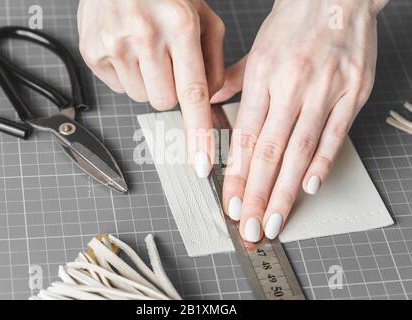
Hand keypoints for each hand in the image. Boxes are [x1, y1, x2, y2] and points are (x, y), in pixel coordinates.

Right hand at [77, 0, 225, 176]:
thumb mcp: (203, 15)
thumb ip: (214, 60)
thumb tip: (210, 99)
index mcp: (180, 25)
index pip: (193, 93)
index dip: (198, 132)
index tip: (201, 162)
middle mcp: (144, 36)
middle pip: (165, 102)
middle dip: (171, 92)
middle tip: (168, 65)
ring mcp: (114, 45)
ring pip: (141, 98)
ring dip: (149, 83)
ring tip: (147, 52)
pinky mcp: (92, 52)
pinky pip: (118, 88)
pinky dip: (128, 76)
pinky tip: (129, 51)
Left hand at [212, 0, 383, 241]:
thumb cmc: (294, 23)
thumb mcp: (256, 48)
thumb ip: (231, 79)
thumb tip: (209, 101)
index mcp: (263, 76)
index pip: (245, 137)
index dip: (238, 174)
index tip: (232, 203)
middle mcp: (291, 86)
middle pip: (270, 151)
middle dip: (258, 194)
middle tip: (250, 226)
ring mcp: (323, 91)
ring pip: (299, 150)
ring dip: (286, 190)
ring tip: (275, 219)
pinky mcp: (352, 93)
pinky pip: (334, 134)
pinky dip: (322, 162)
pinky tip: (309, 187)